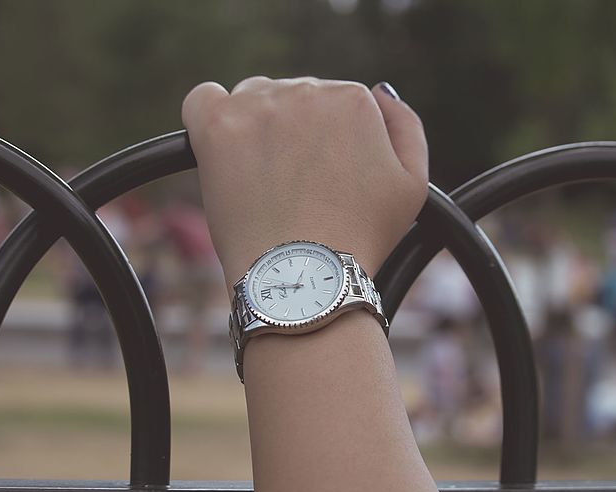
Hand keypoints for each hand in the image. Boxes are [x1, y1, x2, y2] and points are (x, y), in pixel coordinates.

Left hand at [181, 77, 428, 288]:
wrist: (305, 276)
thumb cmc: (361, 238)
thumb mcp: (412, 184)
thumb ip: (405, 126)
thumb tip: (379, 91)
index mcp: (354, 99)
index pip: (333, 103)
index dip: (327, 144)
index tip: (323, 181)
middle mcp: (306, 91)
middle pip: (292, 99)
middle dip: (292, 136)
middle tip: (293, 188)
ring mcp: (258, 107)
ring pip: (250, 100)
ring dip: (254, 129)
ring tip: (262, 182)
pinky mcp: (218, 127)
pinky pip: (202, 99)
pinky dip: (208, 116)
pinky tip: (220, 148)